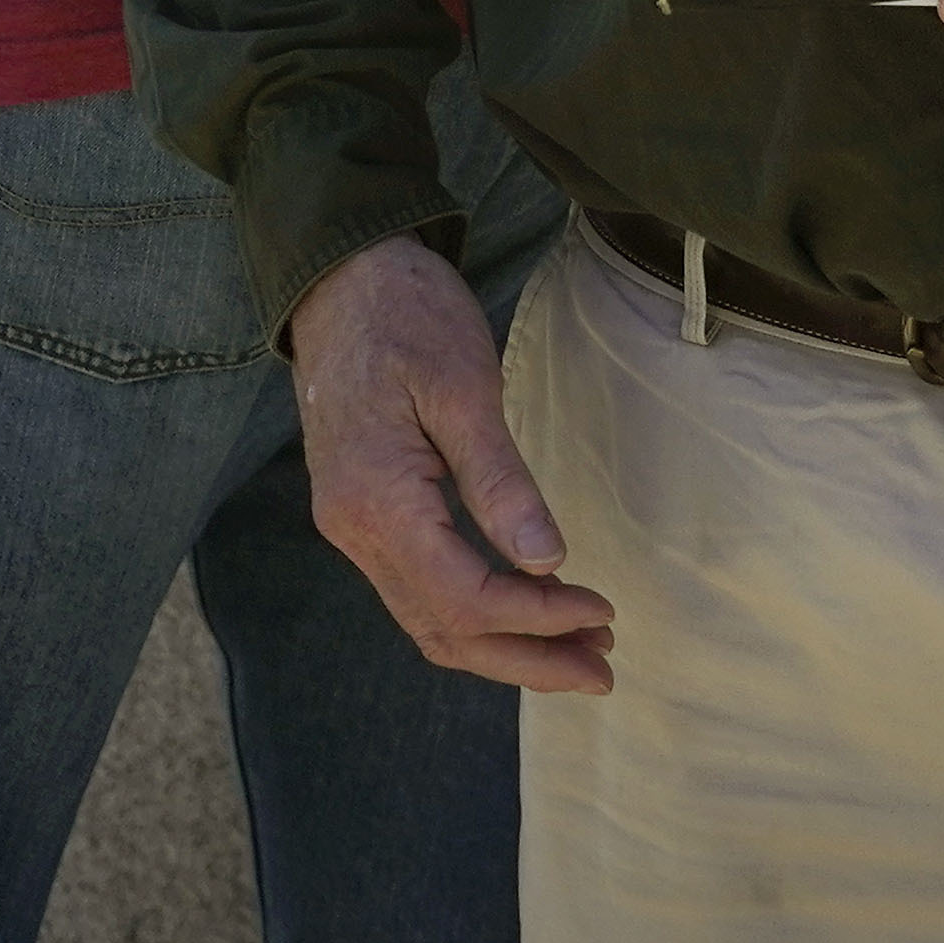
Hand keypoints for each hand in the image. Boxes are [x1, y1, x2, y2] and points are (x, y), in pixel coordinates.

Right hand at [289, 235, 613, 694]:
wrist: (341, 275)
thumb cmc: (407, 315)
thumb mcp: (464, 387)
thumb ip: (501, 481)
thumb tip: (546, 563)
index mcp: (377, 502)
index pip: (466, 598)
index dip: (539, 620)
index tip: (602, 613)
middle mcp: (353, 530)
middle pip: (445, 630)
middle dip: (527, 658)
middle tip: (603, 667)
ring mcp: (351, 526)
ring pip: (428, 620)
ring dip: (504, 644)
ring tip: (577, 647)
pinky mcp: (360, 512)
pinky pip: (417, 590)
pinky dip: (473, 613)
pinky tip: (522, 609)